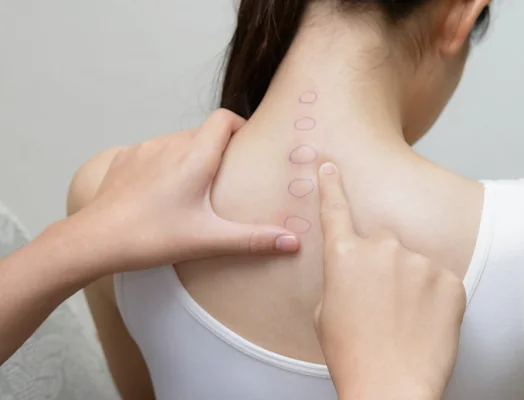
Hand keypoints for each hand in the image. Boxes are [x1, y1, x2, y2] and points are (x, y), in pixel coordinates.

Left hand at [77, 109, 299, 272]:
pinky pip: (153, 152)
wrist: (94, 240)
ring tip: (194, 188)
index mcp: (195, 156)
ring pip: (177, 142)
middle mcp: (170, 144)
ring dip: (190, 157)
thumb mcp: (208, 240)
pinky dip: (164, 164)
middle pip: (202, 133)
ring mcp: (144, 149)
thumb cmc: (152, 237)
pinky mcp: (124, 159)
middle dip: (217, 149)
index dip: (240, 126)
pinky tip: (161, 192)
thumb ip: (253, 239)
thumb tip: (293, 242)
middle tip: (226, 178)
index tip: (248, 146)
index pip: (224, 119)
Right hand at [314, 163, 465, 399]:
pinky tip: (424, 325)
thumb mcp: (326, 312)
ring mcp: (418, 262)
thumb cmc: (351, 354)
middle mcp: (381, 249)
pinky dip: (434, 300)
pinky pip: (439, 282)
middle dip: (382, 266)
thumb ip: (341, 278)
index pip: (335, 210)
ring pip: (413, 265)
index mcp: (344, 255)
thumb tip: (357, 271)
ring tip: (404, 322)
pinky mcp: (449, 280)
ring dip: (410, 285)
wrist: (390, 386)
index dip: (331, 185)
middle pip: (383, 244)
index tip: (330, 163)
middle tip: (381, 305)